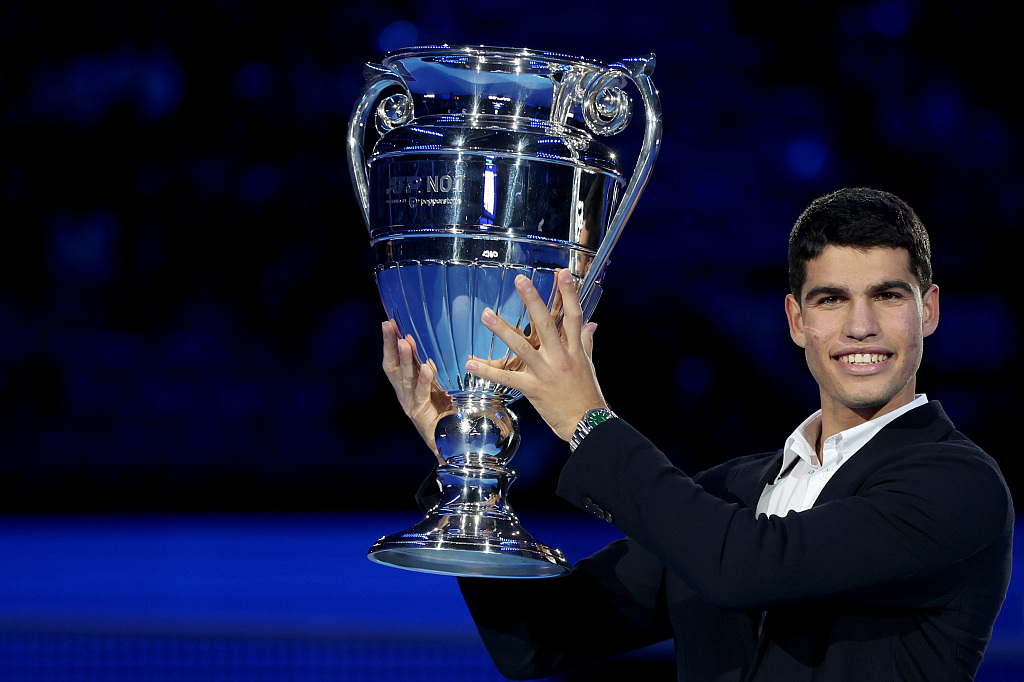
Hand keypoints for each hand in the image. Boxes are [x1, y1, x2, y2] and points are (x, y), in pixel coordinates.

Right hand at [381, 319, 452, 463]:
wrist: (457, 445)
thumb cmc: (453, 412)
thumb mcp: (447, 384)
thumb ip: (445, 367)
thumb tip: (454, 342)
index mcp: (410, 384)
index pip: (396, 359)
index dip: (390, 342)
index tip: (389, 322)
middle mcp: (405, 394)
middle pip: (393, 366)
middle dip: (390, 345)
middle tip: (389, 326)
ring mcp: (411, 405)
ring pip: (404, 379)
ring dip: (405, 360)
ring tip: (406, 342)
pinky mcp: (421, 416)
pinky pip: (421, 396)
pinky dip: (424, 382)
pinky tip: (427, 369)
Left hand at [465, 268, 606, 441]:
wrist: (586, 421)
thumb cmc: (587, 393)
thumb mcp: (588, 364)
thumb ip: (586, 341)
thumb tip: (591, 325)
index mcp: (574, 349)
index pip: (573, 315)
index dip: (569, 293)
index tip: (562, 273)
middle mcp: (560, 357)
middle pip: (545, 324)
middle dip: (532, 301)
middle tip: (520, 281)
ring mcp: (545, 372)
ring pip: (522, 347)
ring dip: (502, 330)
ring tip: (486, 315)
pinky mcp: (533, 389)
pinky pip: (507, 378)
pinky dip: (488, 371)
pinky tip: (471, 363)